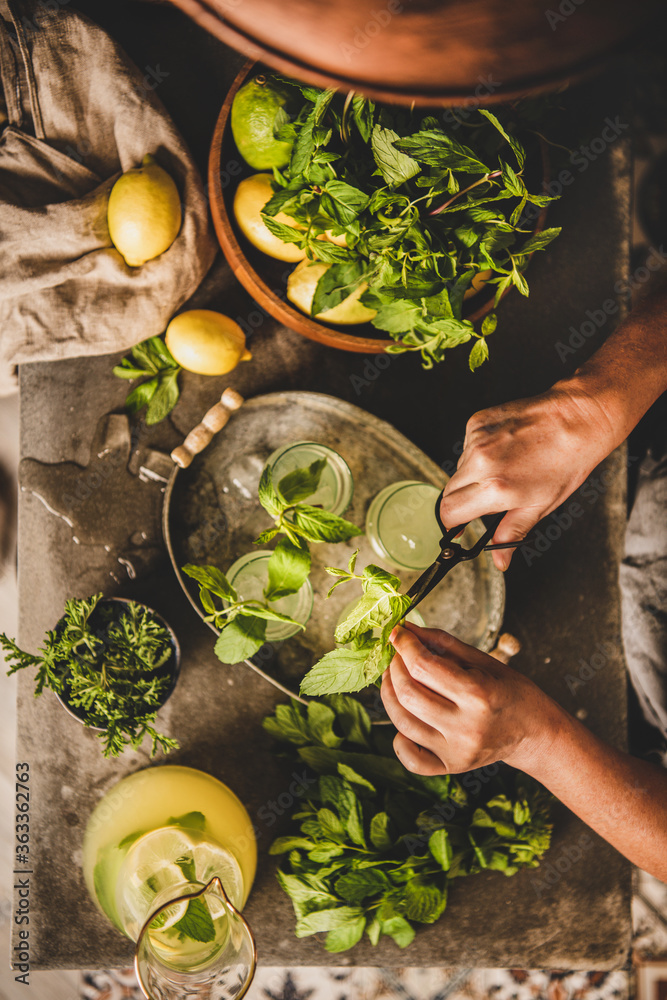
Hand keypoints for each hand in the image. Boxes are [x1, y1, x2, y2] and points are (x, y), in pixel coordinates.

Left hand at [381, 623, 556, 774]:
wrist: (534, 732)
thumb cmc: (509, 691)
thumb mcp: (482, 660)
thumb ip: (442, 643)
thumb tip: (406, 629)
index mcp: (478, 694)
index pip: (424, 666)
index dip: (404, 645)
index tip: (398, 634)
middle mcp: (467, 727)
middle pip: (408, 694)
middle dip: (394, 668)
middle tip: (398, 656)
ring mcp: (457, 751)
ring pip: (402, 723)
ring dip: (390, 695)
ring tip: (396, 679)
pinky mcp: (451, 767)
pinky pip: (410, 758)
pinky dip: (399, 738)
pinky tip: (406, 718)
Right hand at [440, 382, 617, 569]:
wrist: (577, 419)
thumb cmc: (566, 462)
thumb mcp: (540, 505)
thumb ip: (511, 533)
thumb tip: (499, 561)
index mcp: (495, 488)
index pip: (449, 512)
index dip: (452, 523)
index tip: (459, 526)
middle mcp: (480, 462)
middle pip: (449, 491)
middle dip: (462, 500)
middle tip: (486, 499)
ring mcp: (477, 439)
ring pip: (459, 468)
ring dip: (473, 474)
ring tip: (505, 468)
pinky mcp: (477, 421)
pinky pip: (467, 446)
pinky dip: (479, 452)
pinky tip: (504, 449)